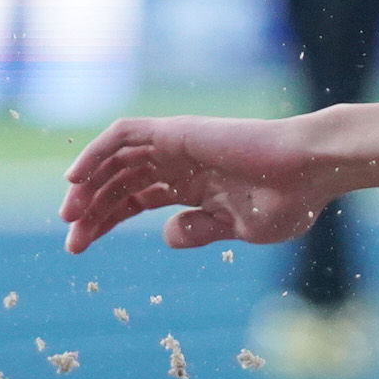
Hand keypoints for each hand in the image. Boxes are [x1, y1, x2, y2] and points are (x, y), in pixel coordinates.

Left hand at [58, 113, 341, 252]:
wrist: (308, 171)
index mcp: (194, 187)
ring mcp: (175, 144)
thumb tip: (165, 236)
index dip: (105, 221)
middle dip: (91, 211)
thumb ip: (200, 230)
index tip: (80, 247)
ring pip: (116, 161)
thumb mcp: (237, 228)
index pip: (135, 200)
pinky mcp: (174, 131)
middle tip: (71, 242)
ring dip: (88, 186)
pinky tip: (75, 179)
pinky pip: (123, 135)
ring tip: (69, 216)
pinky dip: (95, 152)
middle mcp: (179, 163)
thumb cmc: (287, 202)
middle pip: (119, 184)